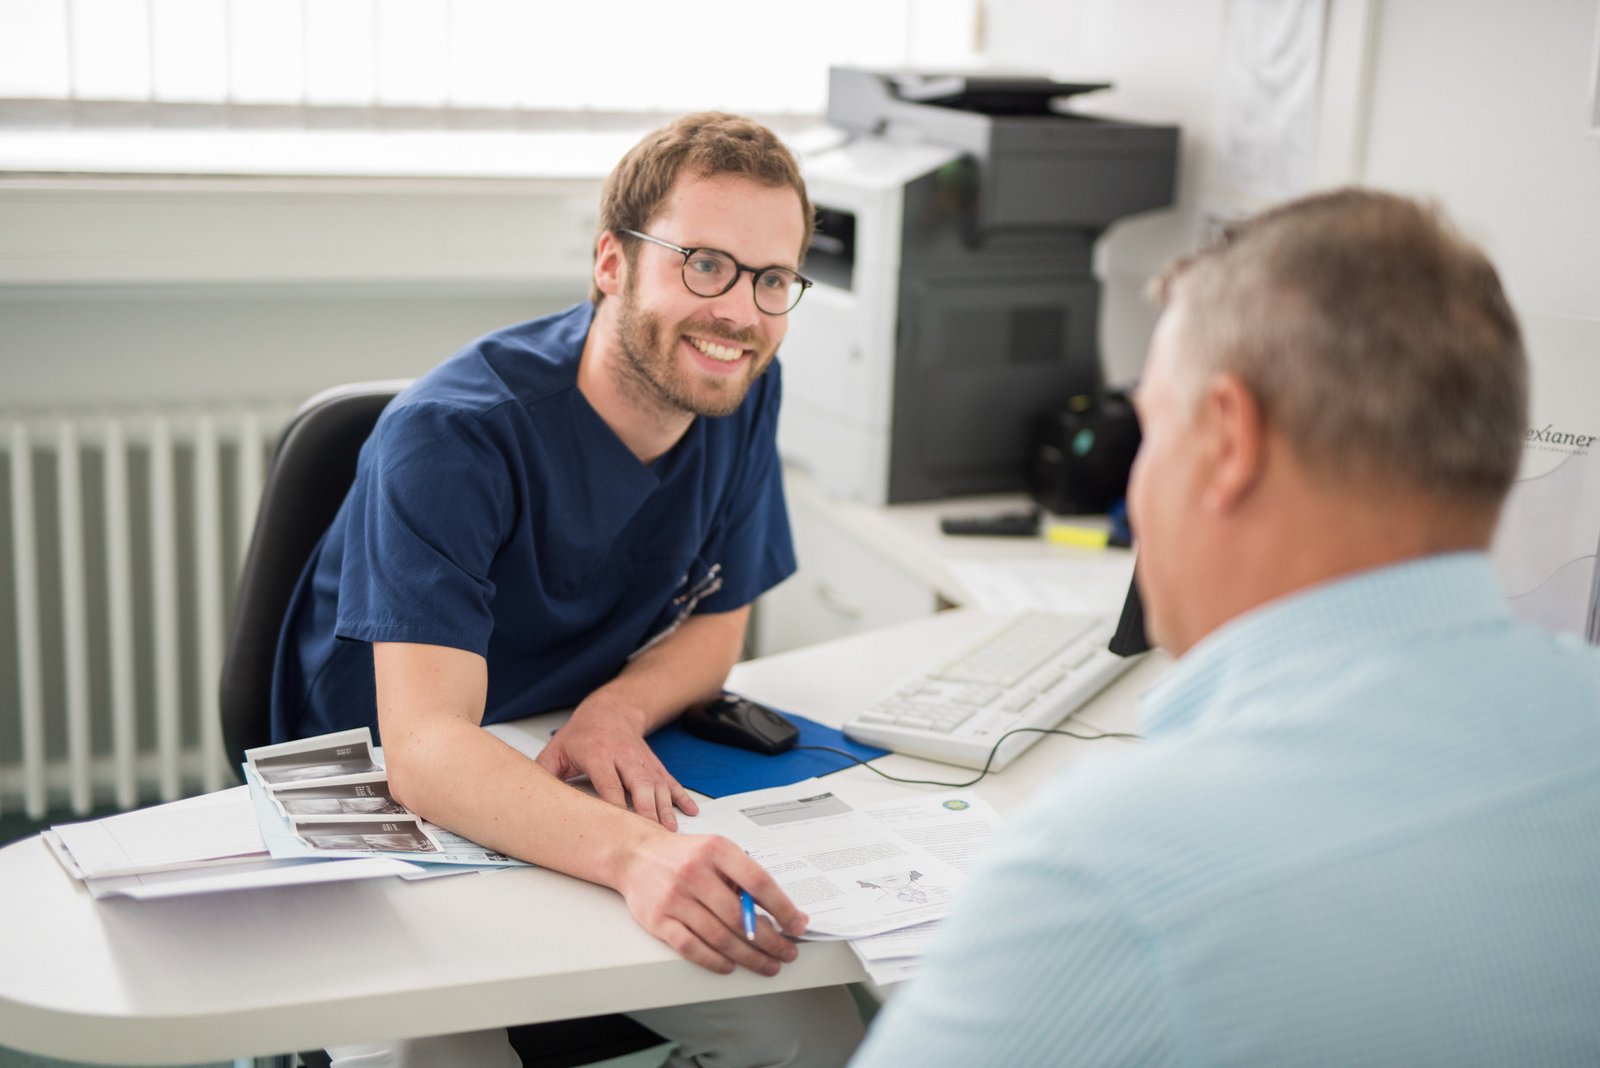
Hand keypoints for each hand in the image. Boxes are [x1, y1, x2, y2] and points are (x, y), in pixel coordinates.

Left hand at [535, 693, 698, 828]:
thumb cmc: (581, 734)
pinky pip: (671, 782)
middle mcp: (624, 756)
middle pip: (640, 785)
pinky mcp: (655, 765)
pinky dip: (682, 798)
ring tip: (671, 833)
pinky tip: (690, 812)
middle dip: (648, 811)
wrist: (610, 710)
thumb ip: (544, 774)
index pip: (609, 782)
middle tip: (653, 836)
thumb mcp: (556, 750)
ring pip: (658, 786)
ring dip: (666, 810)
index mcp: (598, 753)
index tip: (621, 827)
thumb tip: (528, 804)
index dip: (616, 804)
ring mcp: (643, 761)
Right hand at [615, 831, 807, 974]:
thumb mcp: (717, 851)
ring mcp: (675, 898)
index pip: (758, 882)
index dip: (783, 907)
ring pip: (719, 936)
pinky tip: (730, 964)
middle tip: (787, 952)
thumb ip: (744, 877)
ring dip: (749, 956)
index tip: (798, 925)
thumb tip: (780, 911)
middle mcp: (695, 872)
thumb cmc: (684, 855)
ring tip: (767, 964)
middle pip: (740, 916)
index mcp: (716, 850)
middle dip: (771, 940)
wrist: (636, 856)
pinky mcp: (658, 920)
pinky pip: (691, 947)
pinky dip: (714, 960)